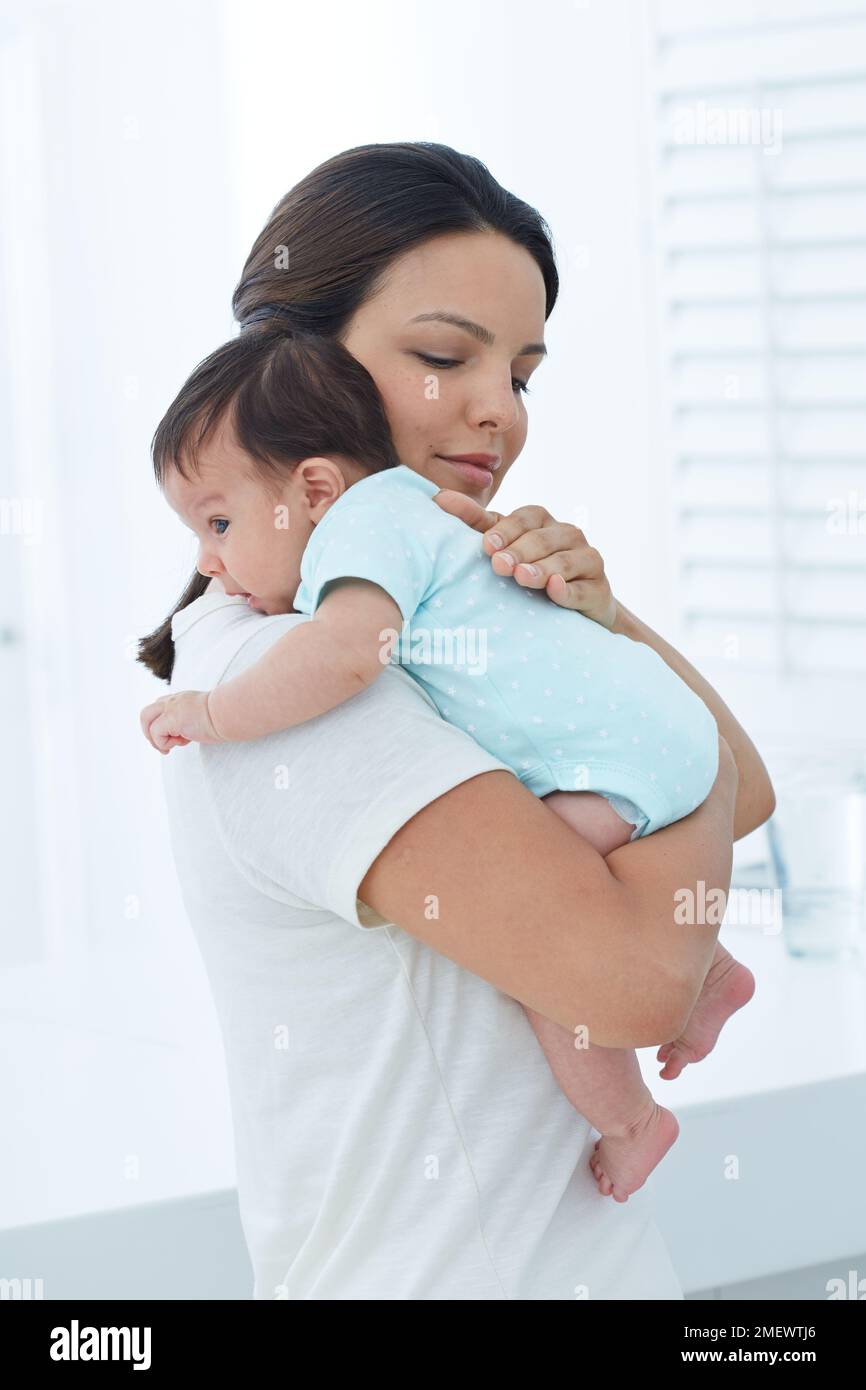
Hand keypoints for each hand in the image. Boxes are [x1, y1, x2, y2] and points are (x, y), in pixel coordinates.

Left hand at [139, 689, 224, 753]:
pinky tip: (182, 743)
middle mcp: (173, 701)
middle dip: (149, 732)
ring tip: (171, 746)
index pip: (160, 708)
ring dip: (155, 739)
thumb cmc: (225, 716)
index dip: (162, 724)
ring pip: (146, 720)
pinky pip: (156, 734)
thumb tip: (189, 734)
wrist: (230, 712)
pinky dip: (164, 743)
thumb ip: (193, 720)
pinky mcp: (171, 719)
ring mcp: (171, 708)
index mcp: (181, 700)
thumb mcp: (205, 715)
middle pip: (146, 713)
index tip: (177, 737)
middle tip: (164, 745)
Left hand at [431, 489, 617, 627]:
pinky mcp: (599, 590)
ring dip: (543, 569)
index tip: (486, 546)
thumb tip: (437, 498)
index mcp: (543, 522)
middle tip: (499, 566)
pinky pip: (584, 589)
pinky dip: (569, 590)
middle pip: (544, 538)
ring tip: (523, 578)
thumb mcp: (504, 546)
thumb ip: (475, 524)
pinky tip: (555, 590)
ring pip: (565, 561)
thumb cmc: (532, 570)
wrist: (577, 607)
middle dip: (520, 551)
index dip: (507, 530)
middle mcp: (568, 535)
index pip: (525, 517)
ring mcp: (588, 561)